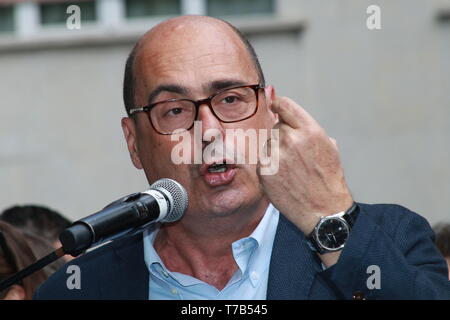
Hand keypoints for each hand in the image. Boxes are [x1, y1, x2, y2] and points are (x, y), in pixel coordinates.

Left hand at [257, 95, 353, 235]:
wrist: (323, 209)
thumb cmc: (327, 177)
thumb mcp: (328, 145)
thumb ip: (307, 127)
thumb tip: (288, 114)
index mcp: (309, 130)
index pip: (284, 104)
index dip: (278, 105)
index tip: (275, 106)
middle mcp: (291, 139)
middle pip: (276, 125)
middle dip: (283, 135)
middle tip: (294, 153)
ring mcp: (275, 155)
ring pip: (268, 142)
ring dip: (276, 150)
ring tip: (291, 167)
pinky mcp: (264, 170)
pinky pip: (263, 158)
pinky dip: (270, 165)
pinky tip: (283, 176)